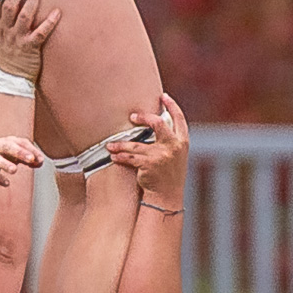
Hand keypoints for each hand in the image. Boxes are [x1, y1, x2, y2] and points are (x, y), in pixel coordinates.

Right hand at [0, 0, 60, 85]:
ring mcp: (18, 39)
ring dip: (34, 0)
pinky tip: (58, 12)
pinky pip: (41, 32)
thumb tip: (7, 6)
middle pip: (11, 5)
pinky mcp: (30, 48)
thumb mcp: (0, 40)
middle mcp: (6, 31)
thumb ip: (3, 24)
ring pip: (25, 15)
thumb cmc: (9, 59)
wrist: (12, 81)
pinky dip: (50, 22)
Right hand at [0, 134, 42, 185]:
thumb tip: (40, 162)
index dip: (32, 151)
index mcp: (8, 142)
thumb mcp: (14, 153)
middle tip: (30, 159)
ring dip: (6, 165)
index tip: (40, 160)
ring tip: (14, 170)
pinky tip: (7, 183)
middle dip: (20, 153)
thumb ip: (28, 158)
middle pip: (9, 147)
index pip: (21, 143)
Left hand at [106, 92, 187, 206]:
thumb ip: (170, 139)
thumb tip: (157, 121)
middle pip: (158, 123)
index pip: (179, 118)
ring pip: (136, 144)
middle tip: (132, 116)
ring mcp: (162, 155)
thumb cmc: (169, 174)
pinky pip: (130, 157)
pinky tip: (113, 156)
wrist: (167, 196)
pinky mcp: (149, 164)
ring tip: (110, 145)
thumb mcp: (176, 155)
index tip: (163, 96)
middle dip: (144, 117)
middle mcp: (174, 146)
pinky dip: (120, 156)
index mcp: (183, 142)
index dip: (172, 105)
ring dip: (120, 144)